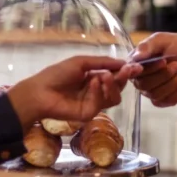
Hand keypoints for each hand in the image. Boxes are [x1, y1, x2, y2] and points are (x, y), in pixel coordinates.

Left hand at [6, 56, 141, 129]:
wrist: (40, 92)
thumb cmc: (57, 74)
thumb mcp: (81, 62)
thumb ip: (102, 63)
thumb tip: (124, 63)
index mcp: (94, 78)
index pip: (115, 75)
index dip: (125, 71)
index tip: (136, 66)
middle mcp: (96, 91)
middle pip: (118, 87)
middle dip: (124, 78)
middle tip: (128, 70)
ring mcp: (94, 103)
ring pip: (115, 97)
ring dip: (113, 85)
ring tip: (105, 76)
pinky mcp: (89, 113)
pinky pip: (102, 102)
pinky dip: (99, 90)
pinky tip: (93, 82)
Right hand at [129, 33, 176, 106]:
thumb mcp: (163, 39)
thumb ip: (147, 46)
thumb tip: (135, 57)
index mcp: (138, 62)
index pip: (133, 71)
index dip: (148, 69)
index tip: (163, 62)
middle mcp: (142, 78)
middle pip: (143, 85)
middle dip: (163, 75)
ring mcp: (153, 90)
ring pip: (155, 94)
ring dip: (173, 82)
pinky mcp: (166, 99)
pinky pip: (167, 100)